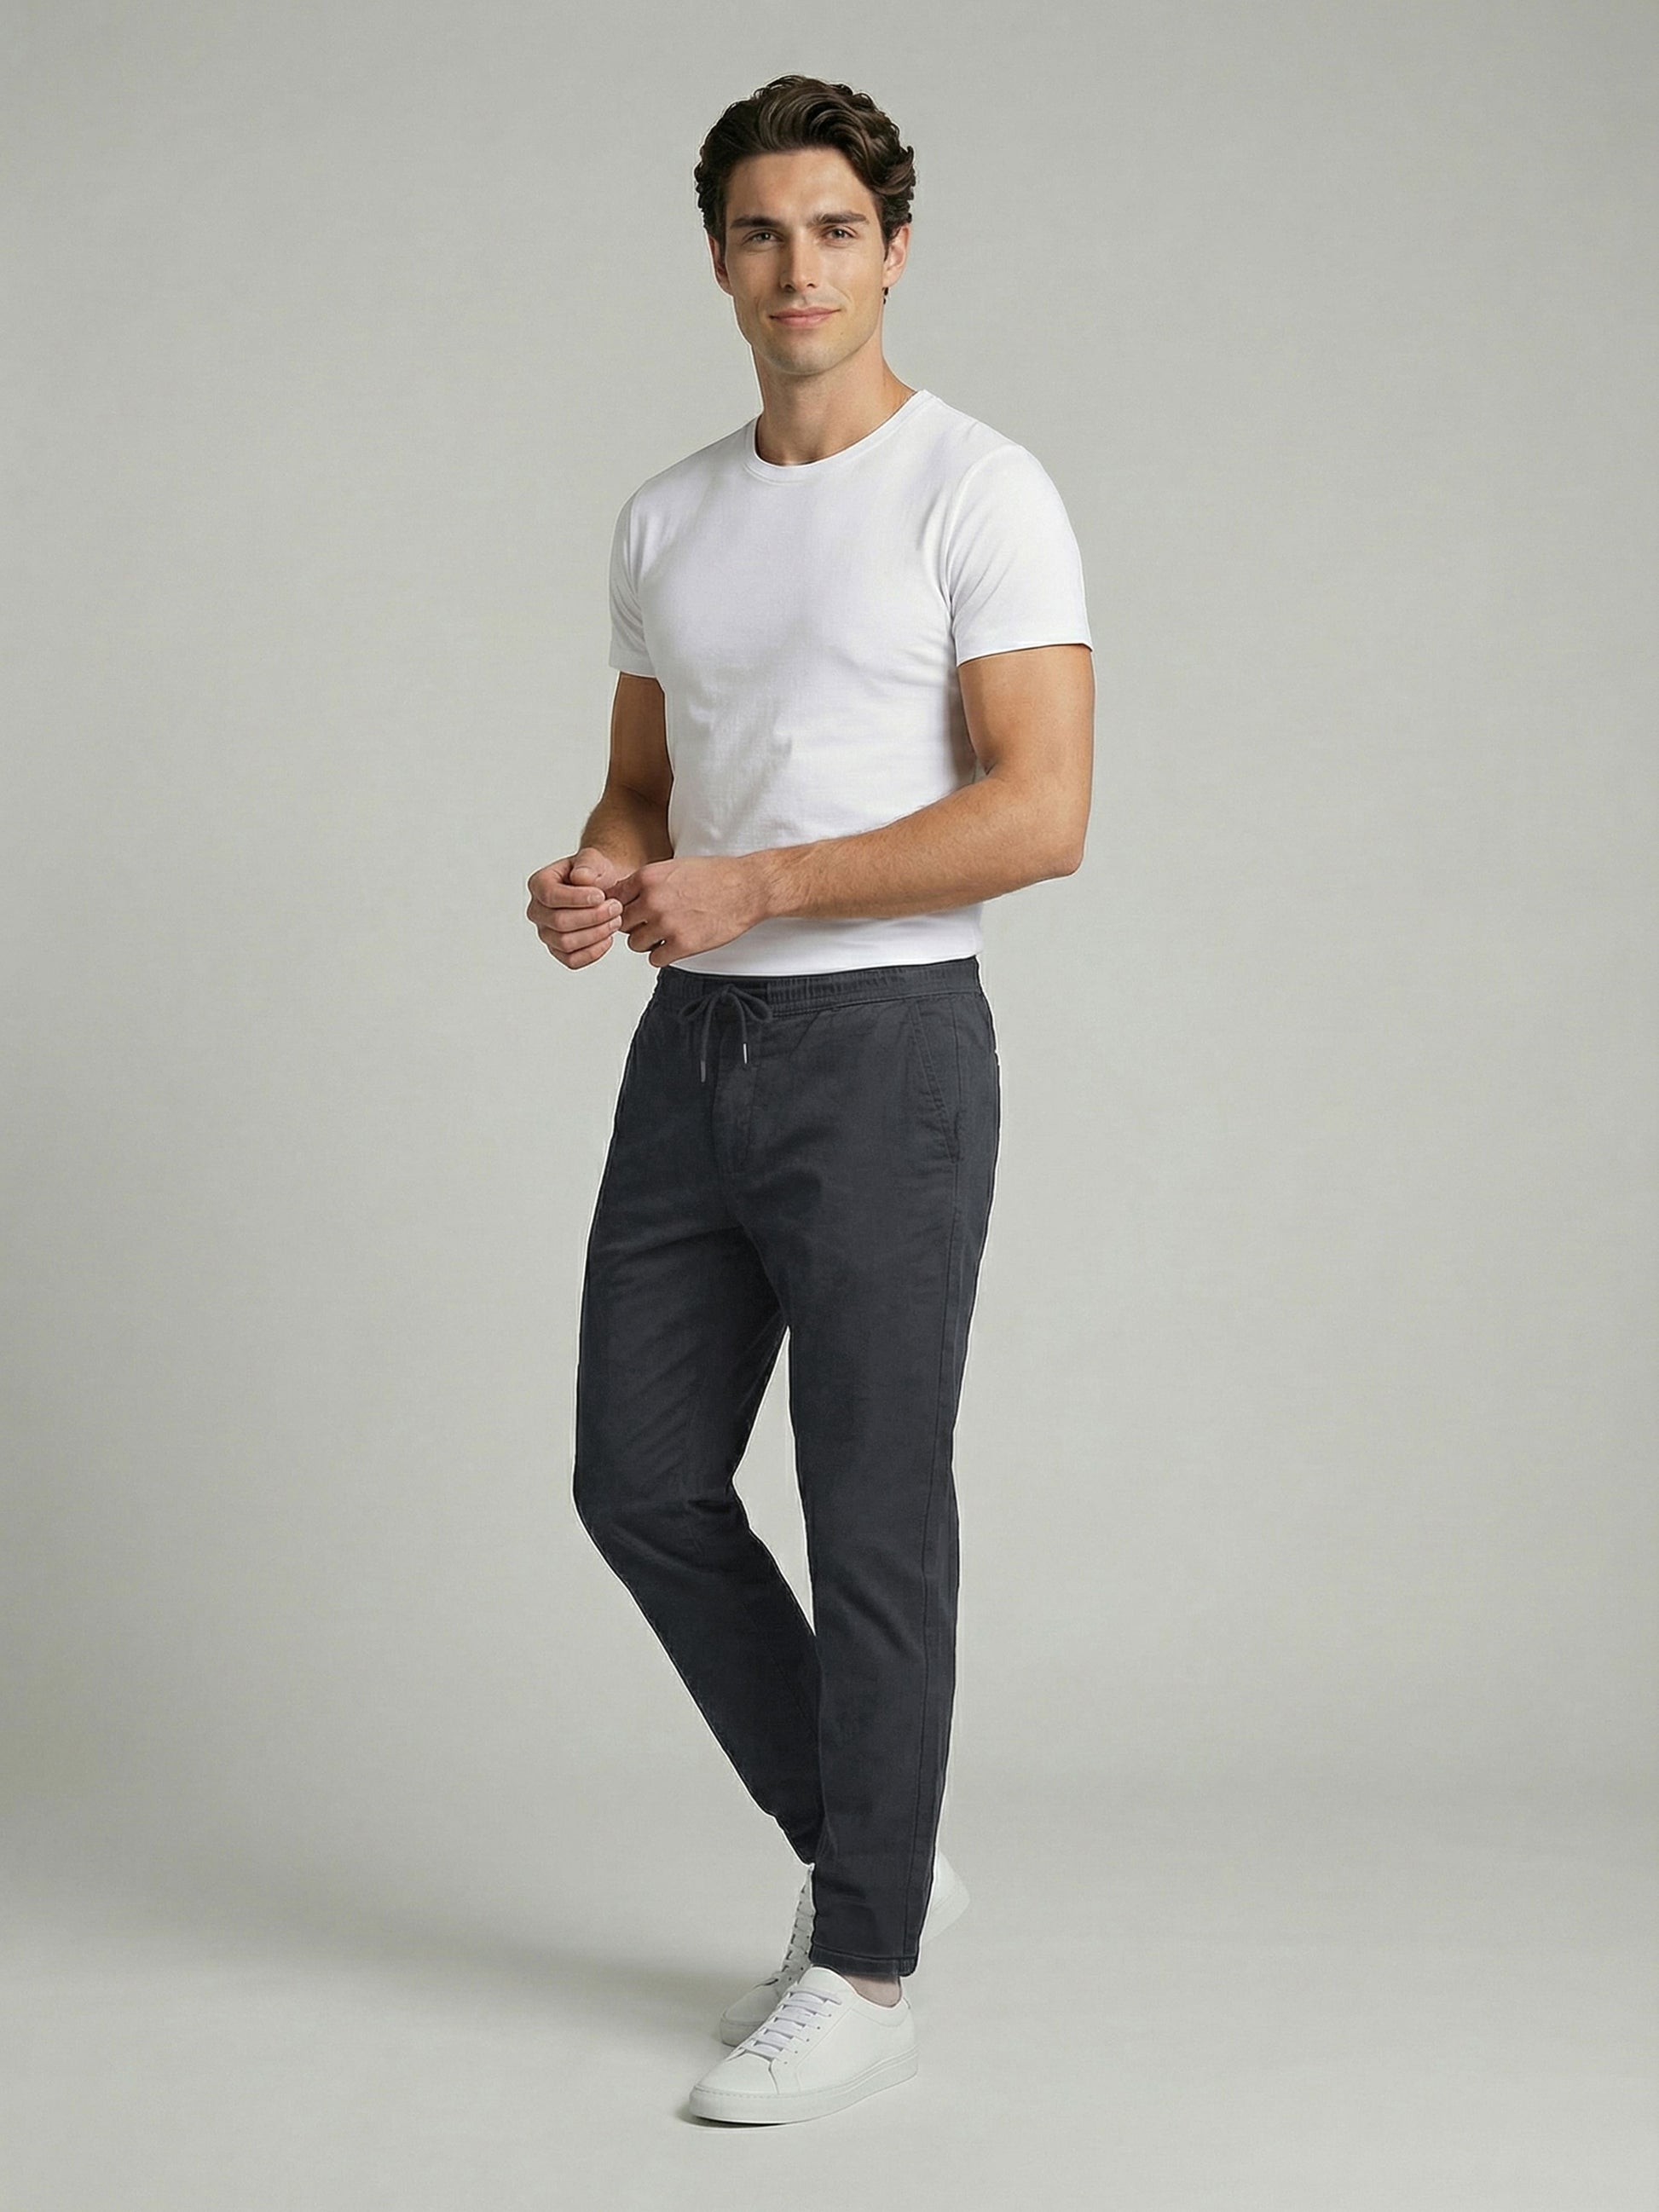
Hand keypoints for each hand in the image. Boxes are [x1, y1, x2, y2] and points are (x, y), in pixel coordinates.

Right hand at [526, 846, 627, 969]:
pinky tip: (608, 938)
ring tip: (615, 921)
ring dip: (596, 933)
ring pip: (566, 943)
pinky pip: (572, 960)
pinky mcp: (559, 951)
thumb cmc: (594, 875)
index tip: (601, 896)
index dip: (577, 899)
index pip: (551, 896)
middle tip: (616, 907)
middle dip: (593, 916)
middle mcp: (537, 911)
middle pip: (559, 922)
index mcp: (539, 885)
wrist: (604, 890)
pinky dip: (593, 952)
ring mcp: (546, 934)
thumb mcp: (593, 860)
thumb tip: (580, 878)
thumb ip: (587, 865)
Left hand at [612, 854, 772, 966]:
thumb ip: (647, 882)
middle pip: (622, 924)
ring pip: (635, 944)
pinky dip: (663, 956)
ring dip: (647, 943)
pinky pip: (655, 959)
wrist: (746, 888)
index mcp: (647, 878)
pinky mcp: (682, 944)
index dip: (624, 907)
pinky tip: (675, 946)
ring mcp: (666, 924)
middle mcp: (652, 900)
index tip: (634, 911)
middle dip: (634, 926)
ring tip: (665, 936)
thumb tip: (625, 895)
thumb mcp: (673, 867)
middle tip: (650, 925)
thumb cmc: (715, 876)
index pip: (614, 899)